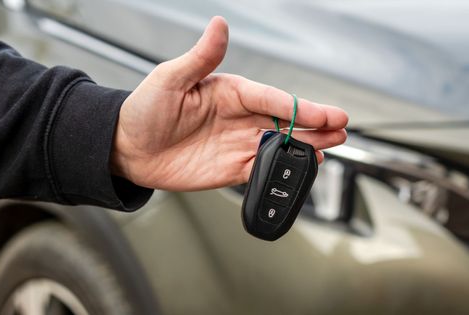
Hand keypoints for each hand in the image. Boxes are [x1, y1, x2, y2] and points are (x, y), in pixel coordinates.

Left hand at [111, 16, 347, 190]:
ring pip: (280, 145)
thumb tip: (220, 25)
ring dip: (306, 146)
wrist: (127, 149)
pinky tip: (302, 169)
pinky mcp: (231, 167)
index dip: (301, 107)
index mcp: (230, 92)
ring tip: (332, 146)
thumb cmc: (145, 109)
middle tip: (341, 128)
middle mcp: (238, 117)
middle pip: (284, 121)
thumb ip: (201, 57)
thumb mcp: (170, 78)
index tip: (327, 113)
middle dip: (314, 125)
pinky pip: (262, 169)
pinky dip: (282, 170)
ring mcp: (237, 143)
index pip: (272, 98)